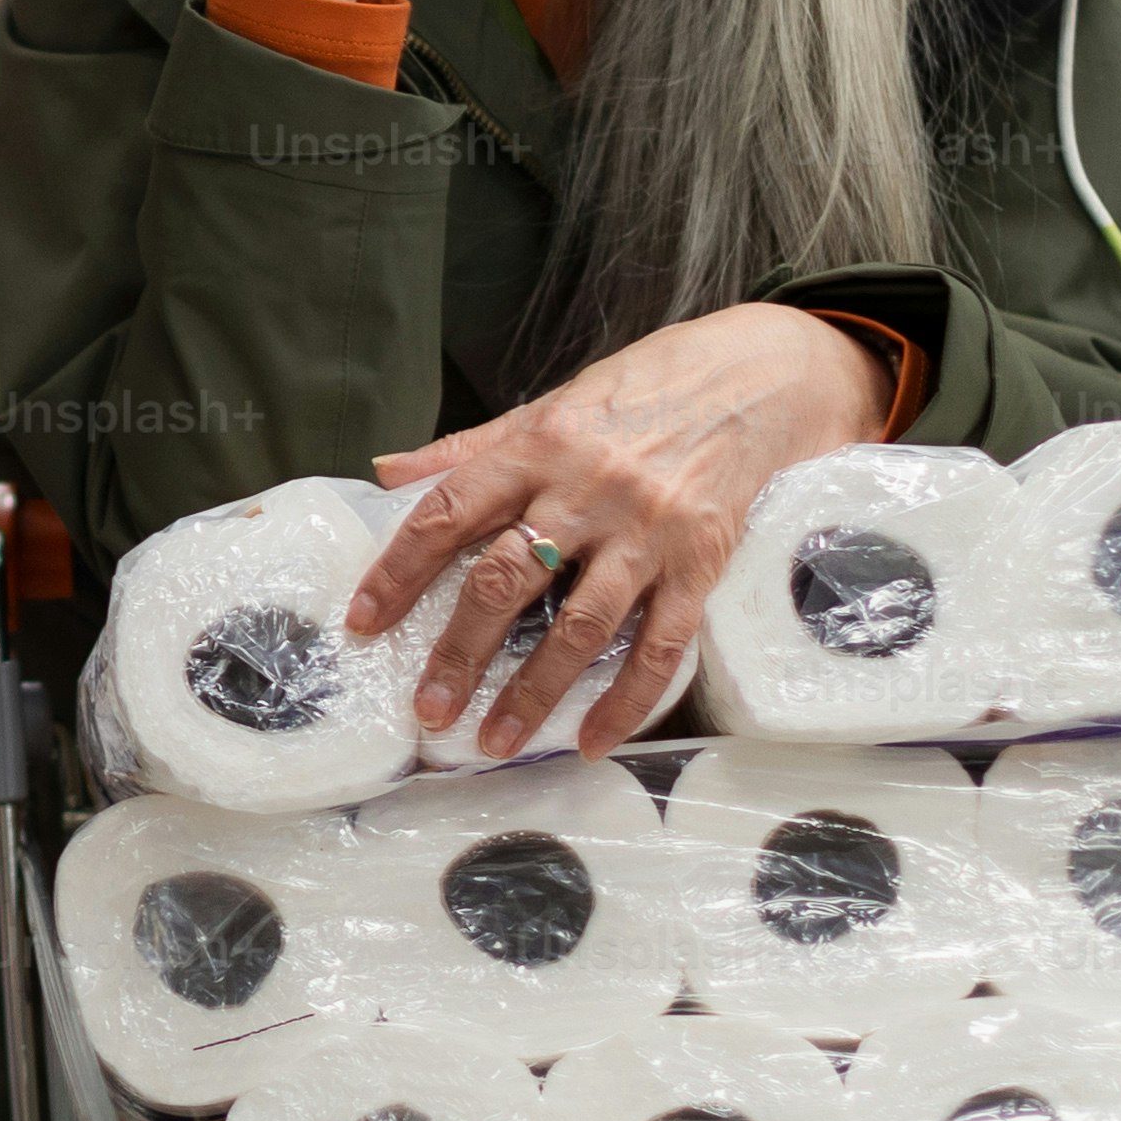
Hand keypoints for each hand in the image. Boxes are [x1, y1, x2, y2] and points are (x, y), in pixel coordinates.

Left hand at [342, 304, 901, 755]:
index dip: (400, 567)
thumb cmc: (641, 394)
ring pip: (580, 624)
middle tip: (428, 710)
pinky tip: (592, 740)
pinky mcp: (700, 562)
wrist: (756, 379)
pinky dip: (625, 699)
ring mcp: (646, 530)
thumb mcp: (549, 408)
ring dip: (534, 691)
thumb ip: (469, 449)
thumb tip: (385, 473)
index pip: (450, 510)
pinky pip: (660, 645)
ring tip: (495, 740)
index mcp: (537, 447)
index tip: (365, 619)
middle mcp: (586, 489)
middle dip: (460, 650)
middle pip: (508, 577)